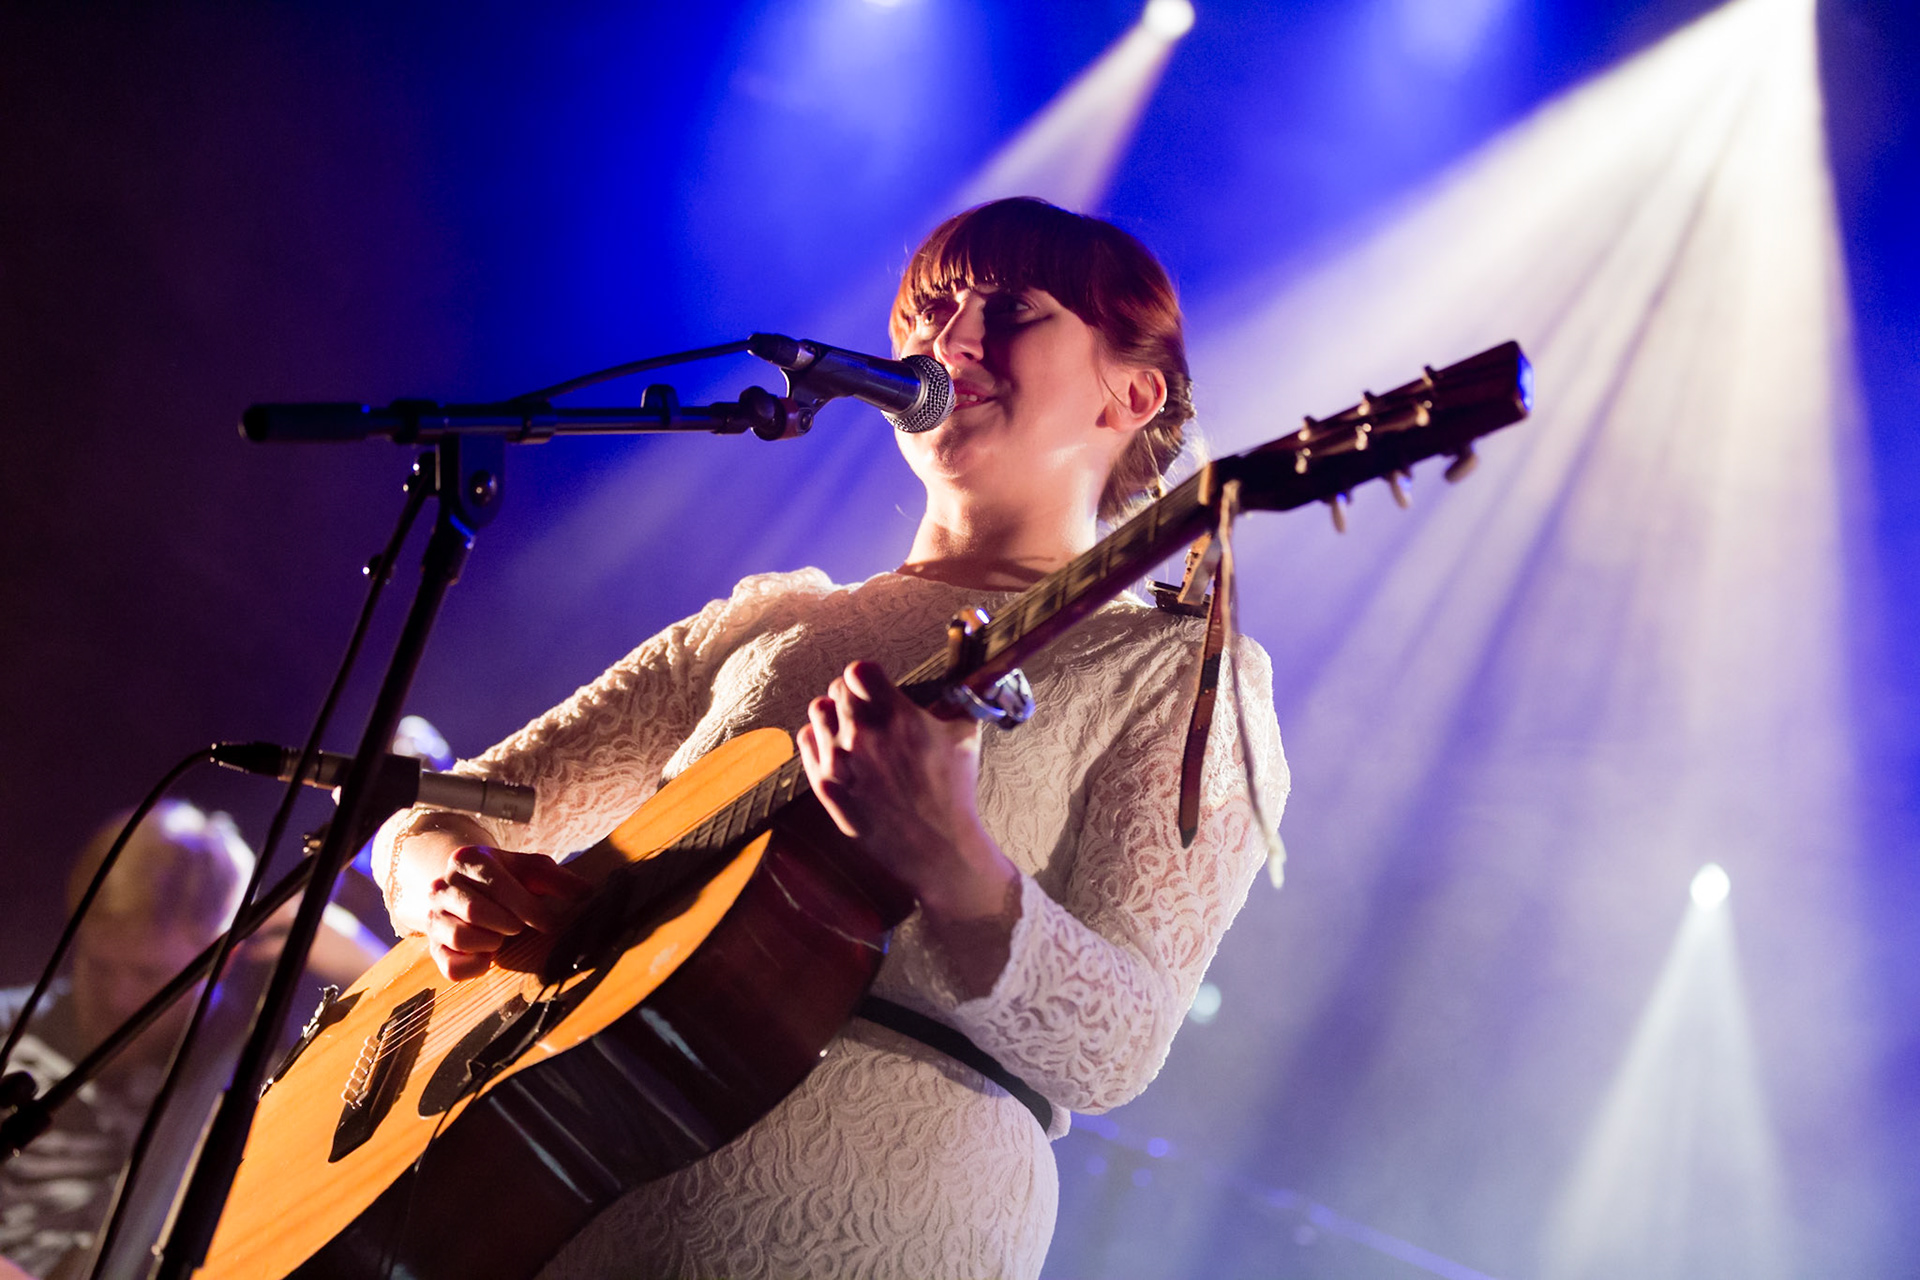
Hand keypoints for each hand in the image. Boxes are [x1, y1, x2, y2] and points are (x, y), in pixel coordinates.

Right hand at [424, 846, 590, 980]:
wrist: (472, 888)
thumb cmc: (508, 878)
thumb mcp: (532, 870)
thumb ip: (558, 880)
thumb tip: (587, 892)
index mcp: (467, 860)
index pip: (496, 885)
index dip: (528, 908)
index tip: (549, 922)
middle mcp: (442, 887)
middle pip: (474, 911)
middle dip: (508, 923)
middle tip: (521, 926)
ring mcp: (433, 918)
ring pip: (460, 937)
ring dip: (491, 941)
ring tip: (502, 935)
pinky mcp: (434, 947)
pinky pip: (451, 966)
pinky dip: (476, 965)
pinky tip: (489, 953)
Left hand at [795, 661, 1016, 923]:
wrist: (935, 846)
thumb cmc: (953, 791)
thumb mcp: (965, 738)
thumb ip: (958, 701)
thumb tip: (963, 679)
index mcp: (897, 717)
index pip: (858, 671)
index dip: (867, 676)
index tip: (874, 687)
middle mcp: (863, 734)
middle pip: (837, 689)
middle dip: (852, 695)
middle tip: (866, 711)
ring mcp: (840, 760)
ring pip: (818, 712)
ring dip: (833, 715)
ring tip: (850, 730)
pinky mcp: (825, 784)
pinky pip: (806, 742)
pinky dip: (819, 740)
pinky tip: (838, 750)